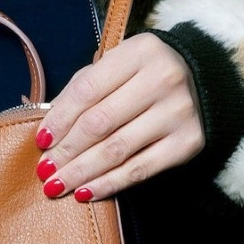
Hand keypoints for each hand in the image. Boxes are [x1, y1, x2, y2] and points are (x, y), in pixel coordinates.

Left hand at [33, 33, 204, 202]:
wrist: (203, 82)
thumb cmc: (145, 74)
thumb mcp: (116, 66)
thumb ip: (83, 89)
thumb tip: (47, 130)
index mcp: (140, 52)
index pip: (87, 90)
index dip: (59, 119)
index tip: (41, 142)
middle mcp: (164, 79)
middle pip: (100, 123)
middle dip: (66, 150)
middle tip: (44, 170)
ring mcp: (179, 112)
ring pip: (117, 150)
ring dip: (81, 172)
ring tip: (57, 185)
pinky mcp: (188, 143)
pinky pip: (140, 170)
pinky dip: (109, 184)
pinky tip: (86, 192)